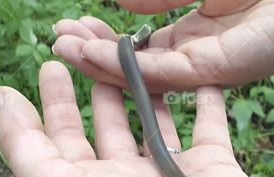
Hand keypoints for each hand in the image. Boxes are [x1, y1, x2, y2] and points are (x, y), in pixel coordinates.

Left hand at [0, 62, 273, 176]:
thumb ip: (23, 147)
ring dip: (141, 92)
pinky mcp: (213, 165)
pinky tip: (195, 78)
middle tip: (85, 54)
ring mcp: (170, 173)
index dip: (50, 105)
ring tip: (130, 57)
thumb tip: (0, 96)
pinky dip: (203, 101)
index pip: (60, 141)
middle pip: (104, 129)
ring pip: (151, 124)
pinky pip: (207, 124)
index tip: (48, 66)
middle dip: (92, 92)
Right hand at [51, 0, 273, 92]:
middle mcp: (201, 56)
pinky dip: (126, 65)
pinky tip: (93, 56)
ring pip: (142, 73)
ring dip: (100, 63)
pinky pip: (162, 72)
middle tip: (55, 39)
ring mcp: (209, 67)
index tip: (69, 26)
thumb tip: (121, 2)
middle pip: (136, 63)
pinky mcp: (217, 69)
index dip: (105, 38)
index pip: (143, 45)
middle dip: (94, 52)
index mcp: (201, 35)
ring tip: (61, 49)